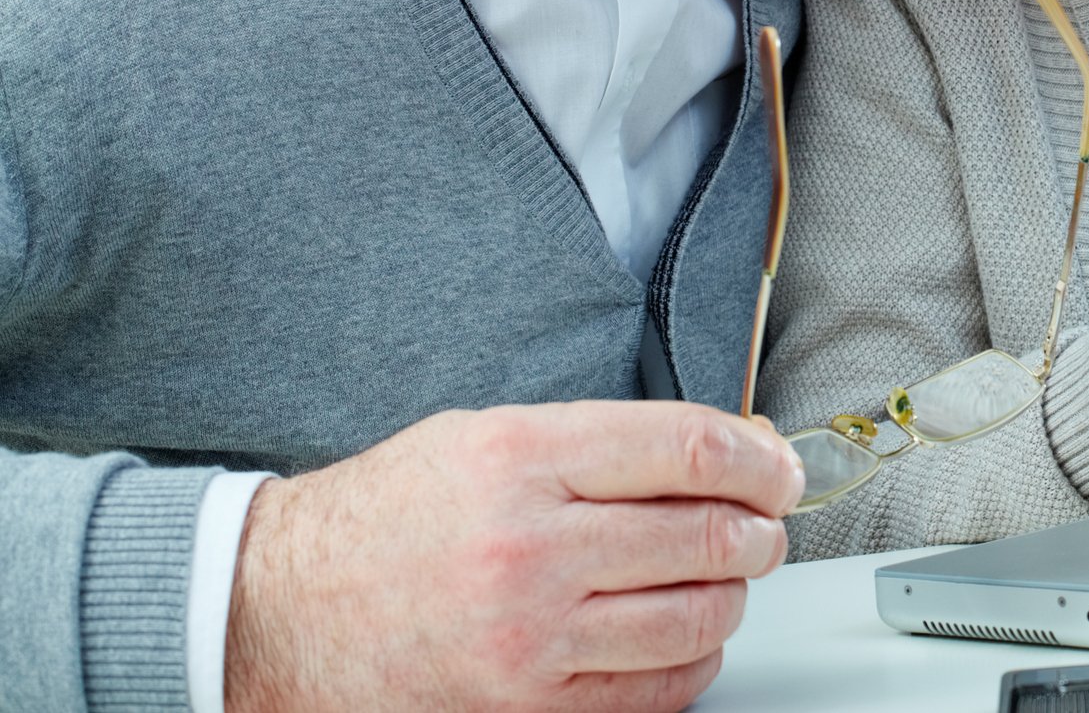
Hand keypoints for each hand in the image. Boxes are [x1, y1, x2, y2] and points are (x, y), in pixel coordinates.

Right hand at [226, 401, 803, 712]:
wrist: (276, 609)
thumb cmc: (384, 516)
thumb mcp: (484, 437)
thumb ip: (600, 441)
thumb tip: (719, 447)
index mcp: (520, 458)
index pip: (685, 447)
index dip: (757, 456)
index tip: (778, 467)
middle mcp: (529, 547)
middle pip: (704, 535)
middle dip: (760, 530)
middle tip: (766, 525)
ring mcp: (528, 637)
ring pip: (693, 617)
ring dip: (732, 595)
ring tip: (726, 577)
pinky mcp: (523, 706)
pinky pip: (653, 690)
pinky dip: (691, 662)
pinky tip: (683, 636)